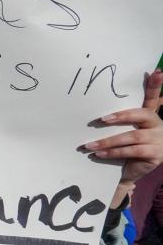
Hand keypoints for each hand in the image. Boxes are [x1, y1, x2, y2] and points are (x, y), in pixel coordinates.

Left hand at [83, 70, 162, 187]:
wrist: (131, 172)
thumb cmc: (124, 149)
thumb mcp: (122, 132)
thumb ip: (116, 120)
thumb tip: (96, 112)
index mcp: (150, 116)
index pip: (153, 98)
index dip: (155, 86)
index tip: (157, 72)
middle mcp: (158, 125)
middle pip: (143, 114)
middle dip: (122, 116)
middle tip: (101, 119)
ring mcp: (159, 140)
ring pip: (133, 136)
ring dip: (109, 140)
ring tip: (89, 145)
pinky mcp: (156, 154)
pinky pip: (133, 151)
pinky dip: (114, 152)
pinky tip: (99, 154)